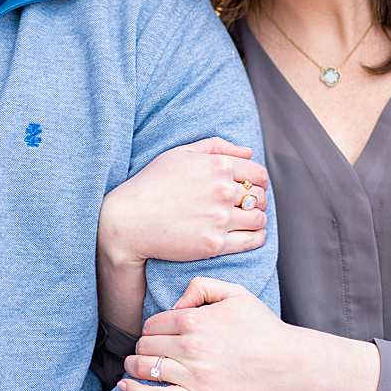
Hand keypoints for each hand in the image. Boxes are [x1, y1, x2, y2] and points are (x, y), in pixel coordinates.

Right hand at [99, 140, 268, 267]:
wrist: (129, 221)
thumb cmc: (151, 184)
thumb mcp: (180, 153)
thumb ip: (216, 147)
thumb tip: (249, 152)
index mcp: (218, 166)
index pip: (258, 174)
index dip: (258, 182)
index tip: (251, 189)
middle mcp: (223, 191)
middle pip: (260, 197)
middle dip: (257, 201)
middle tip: (247, 207)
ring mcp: (220, 219)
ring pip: (259, 219)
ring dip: (257, 219)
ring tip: (247, 221)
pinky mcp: (214, 243)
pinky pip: (252, 240)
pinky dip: (256, 237)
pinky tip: (249, 235)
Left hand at [119, 276, 301, 390]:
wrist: (290, 363)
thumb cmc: (264, 328)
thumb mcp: (236, 293)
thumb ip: (201, 287)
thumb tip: (175, 304)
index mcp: (195, 320)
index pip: (152, 324)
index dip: (150, 330)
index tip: (155, 336)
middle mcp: (190, 347)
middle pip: (145, 346)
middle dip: (142, 348)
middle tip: (146, 352)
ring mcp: (194, 375)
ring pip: (145, 369)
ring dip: (135, 368)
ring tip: (135, 368)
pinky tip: (125, 388)